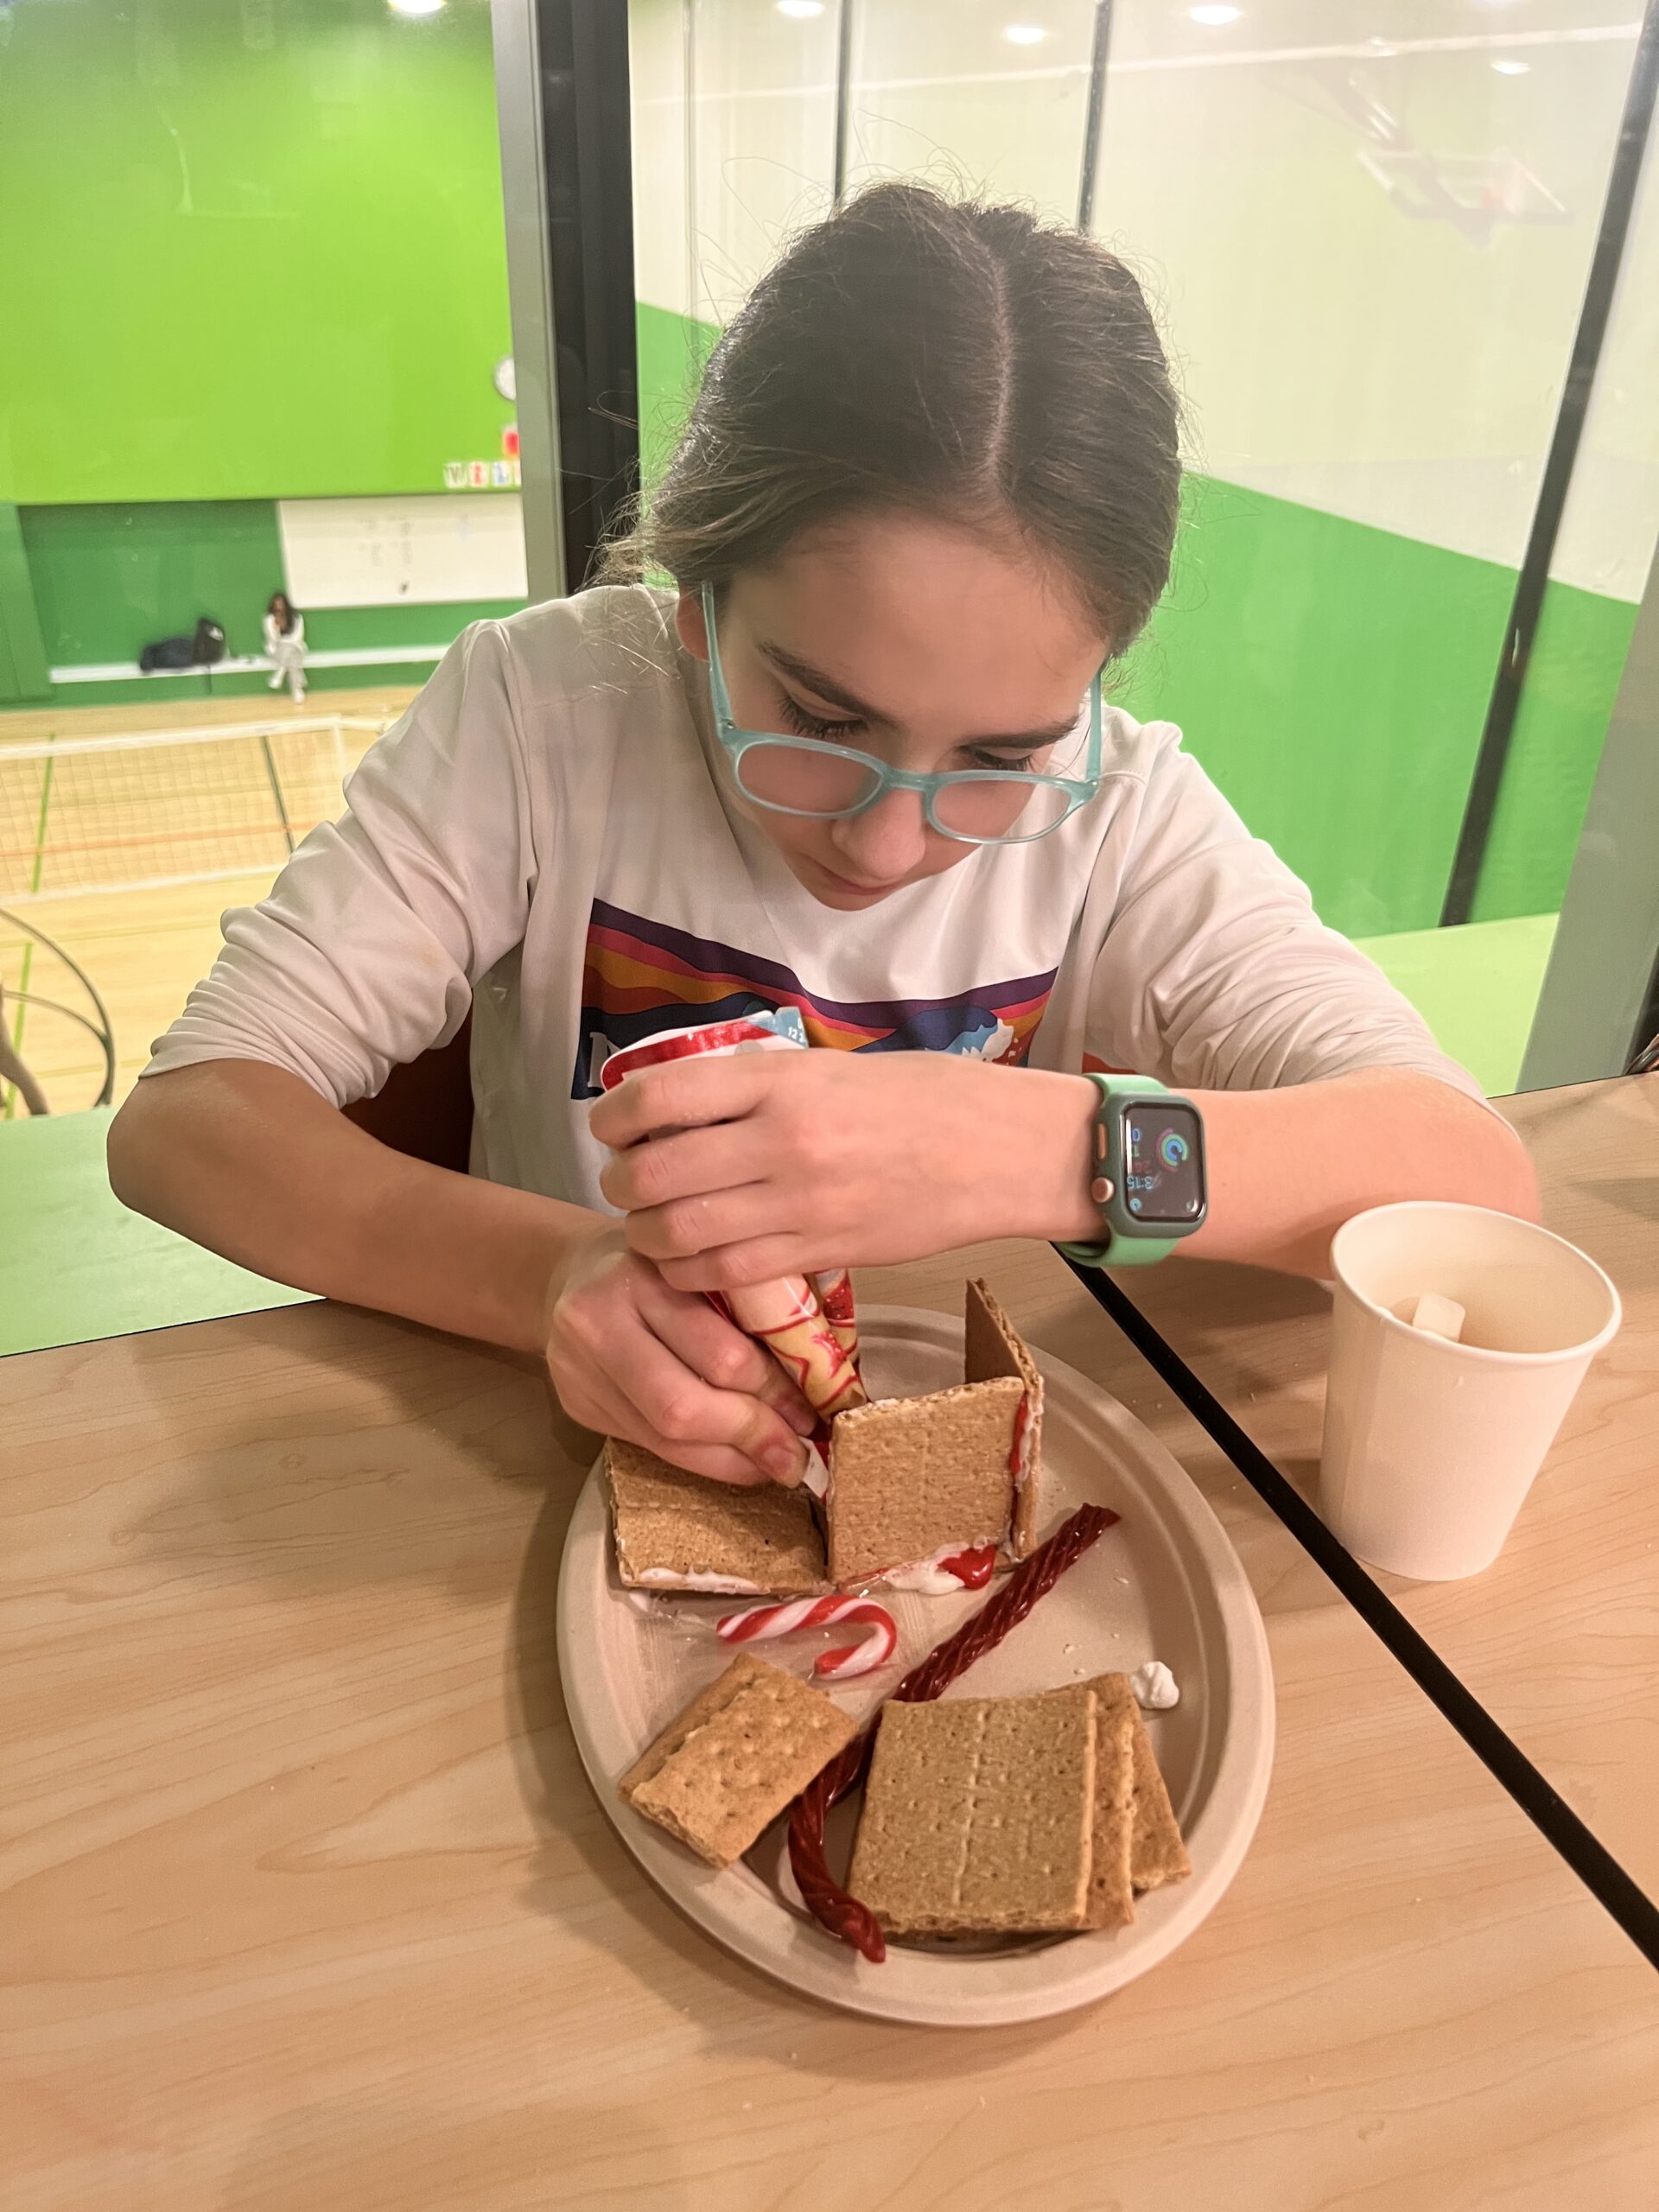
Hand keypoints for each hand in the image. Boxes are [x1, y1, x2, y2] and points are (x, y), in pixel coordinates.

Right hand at [543, 1218, 816, 1484]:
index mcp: (642, 1274)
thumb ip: (746, 1302)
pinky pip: (647, 1445)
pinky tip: (736, 1459)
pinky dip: (701, 1460)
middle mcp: (598, 1321)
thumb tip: (819, 1377)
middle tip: (799, 1452)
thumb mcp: (702, 1262)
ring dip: (730, 1460)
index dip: (773, 1391)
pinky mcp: (576, 1406)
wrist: (568, 1272)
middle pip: (684, 1406)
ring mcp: (578, 1369)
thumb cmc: (659, 1263)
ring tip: (776, 1465)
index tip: (814, 1409)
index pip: (720, 1353)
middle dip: (751, 1435)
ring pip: (663, 1437)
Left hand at [590, 1050, 1100, 1290]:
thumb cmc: (921, 1098)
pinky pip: (726, 1274)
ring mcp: (801, 1202)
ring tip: (650, 1226)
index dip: (614, 1118)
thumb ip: (757, 1088)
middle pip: (654, 1174)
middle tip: (624, 1183)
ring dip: (645, 1234)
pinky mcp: (822, 1251)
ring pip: (679, 1234)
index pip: (661, 1097)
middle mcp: (782, 1140)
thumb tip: (682, 1106)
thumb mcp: (830, 1069)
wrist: (999, 1150)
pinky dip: (688, 1271)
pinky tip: (688, 1261)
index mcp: (781, 1081)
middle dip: (620, 1184)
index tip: (609, 1126)